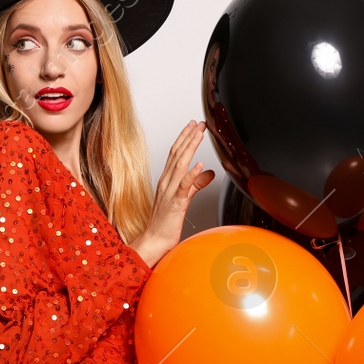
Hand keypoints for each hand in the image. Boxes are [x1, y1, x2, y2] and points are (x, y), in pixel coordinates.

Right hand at [130, 120, 214, 268]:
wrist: (154, 240)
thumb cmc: (166, 222)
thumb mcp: (183, 199)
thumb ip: (196, 184)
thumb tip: (208, 172)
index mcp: (167, 180)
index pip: (176, 154)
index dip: (185, 138)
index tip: (194, 126)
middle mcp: (166, 182)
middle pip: (177, 154)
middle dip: (188, 137)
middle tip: (199, 123)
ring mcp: (169, 192)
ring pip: (180, 165)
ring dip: (190, 148)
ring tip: (199, 134)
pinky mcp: (175, 204)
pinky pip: (184, 187)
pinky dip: (191, 174)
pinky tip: (199, 164)